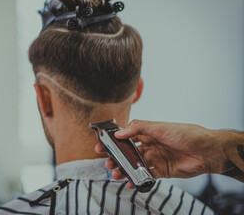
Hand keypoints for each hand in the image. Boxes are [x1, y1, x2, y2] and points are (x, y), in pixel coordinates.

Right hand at [95, 120, 227, 181]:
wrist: (207, 150)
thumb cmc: (186, 133)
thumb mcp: (159, 127)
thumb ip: (138, 128)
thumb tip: (119, 133)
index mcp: (148, 133)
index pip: (126, 136)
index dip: (114, 141)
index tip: (102, 145)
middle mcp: (150, 145)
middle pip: (129, 152)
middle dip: (117, 157)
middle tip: (107, 162)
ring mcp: (156, 158)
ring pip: (135, 165)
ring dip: (125, 169)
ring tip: (115, 174)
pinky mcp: (162, 171)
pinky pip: (146, 176)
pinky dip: (138, 180)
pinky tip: (130, 182)